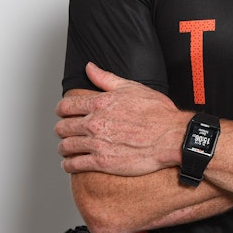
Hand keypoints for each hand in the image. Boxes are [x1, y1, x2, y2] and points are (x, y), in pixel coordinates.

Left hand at [55, 63, 189, 175]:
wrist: (171, 136)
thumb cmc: (157, 112)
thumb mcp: (132, 87)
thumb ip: (106, 78)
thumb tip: (90, 67)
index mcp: (100, 103)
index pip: (66, 106)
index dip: (61, 110)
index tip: (63, 113)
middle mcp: (94, 123)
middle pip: (62, 127)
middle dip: (62, 129)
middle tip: (66, 131)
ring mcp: (96, 143)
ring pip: (65, 147)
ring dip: (64, 147)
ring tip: (67, 148)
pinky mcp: (101, 162)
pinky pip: (74, 165)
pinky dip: (68, 165)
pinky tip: (71, 163)